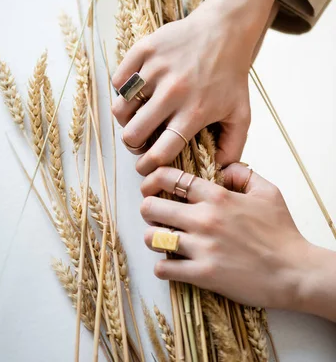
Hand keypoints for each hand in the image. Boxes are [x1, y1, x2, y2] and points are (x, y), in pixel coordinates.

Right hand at [112, 0, 282, 171]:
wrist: (225, 30)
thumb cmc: (231, 74)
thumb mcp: (241, 113)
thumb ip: (233, 147)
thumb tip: (218, 173)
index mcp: (194, 112)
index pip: (160, 152)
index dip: (148, 165)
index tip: (145, 166)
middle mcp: (173, 92)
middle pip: (133, 134)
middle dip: (133, 145)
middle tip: (139, 141)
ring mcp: (156, 69)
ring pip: (120, 109)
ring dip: (126, 118)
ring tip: (136, 116)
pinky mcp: (144, 50)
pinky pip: (119, 81)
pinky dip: (123, 89)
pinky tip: (136, 90)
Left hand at [140, 164, 311, 310]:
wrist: (294, 272)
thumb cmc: (282, 231)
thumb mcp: (267, 191)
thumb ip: (242, 173)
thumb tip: (222, 168)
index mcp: (217, 196)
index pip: (169, 177)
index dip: (153, 179)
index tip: (151, 185)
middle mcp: (205, 218)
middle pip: (151, 207)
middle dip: (149, 209)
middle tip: (156, 215)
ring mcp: (202, 247)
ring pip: (152, 238)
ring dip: (153, 238)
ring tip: (162, 239)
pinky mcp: (203, 274)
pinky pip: (164, 268)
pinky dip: (163, 267)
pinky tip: (172, 264)